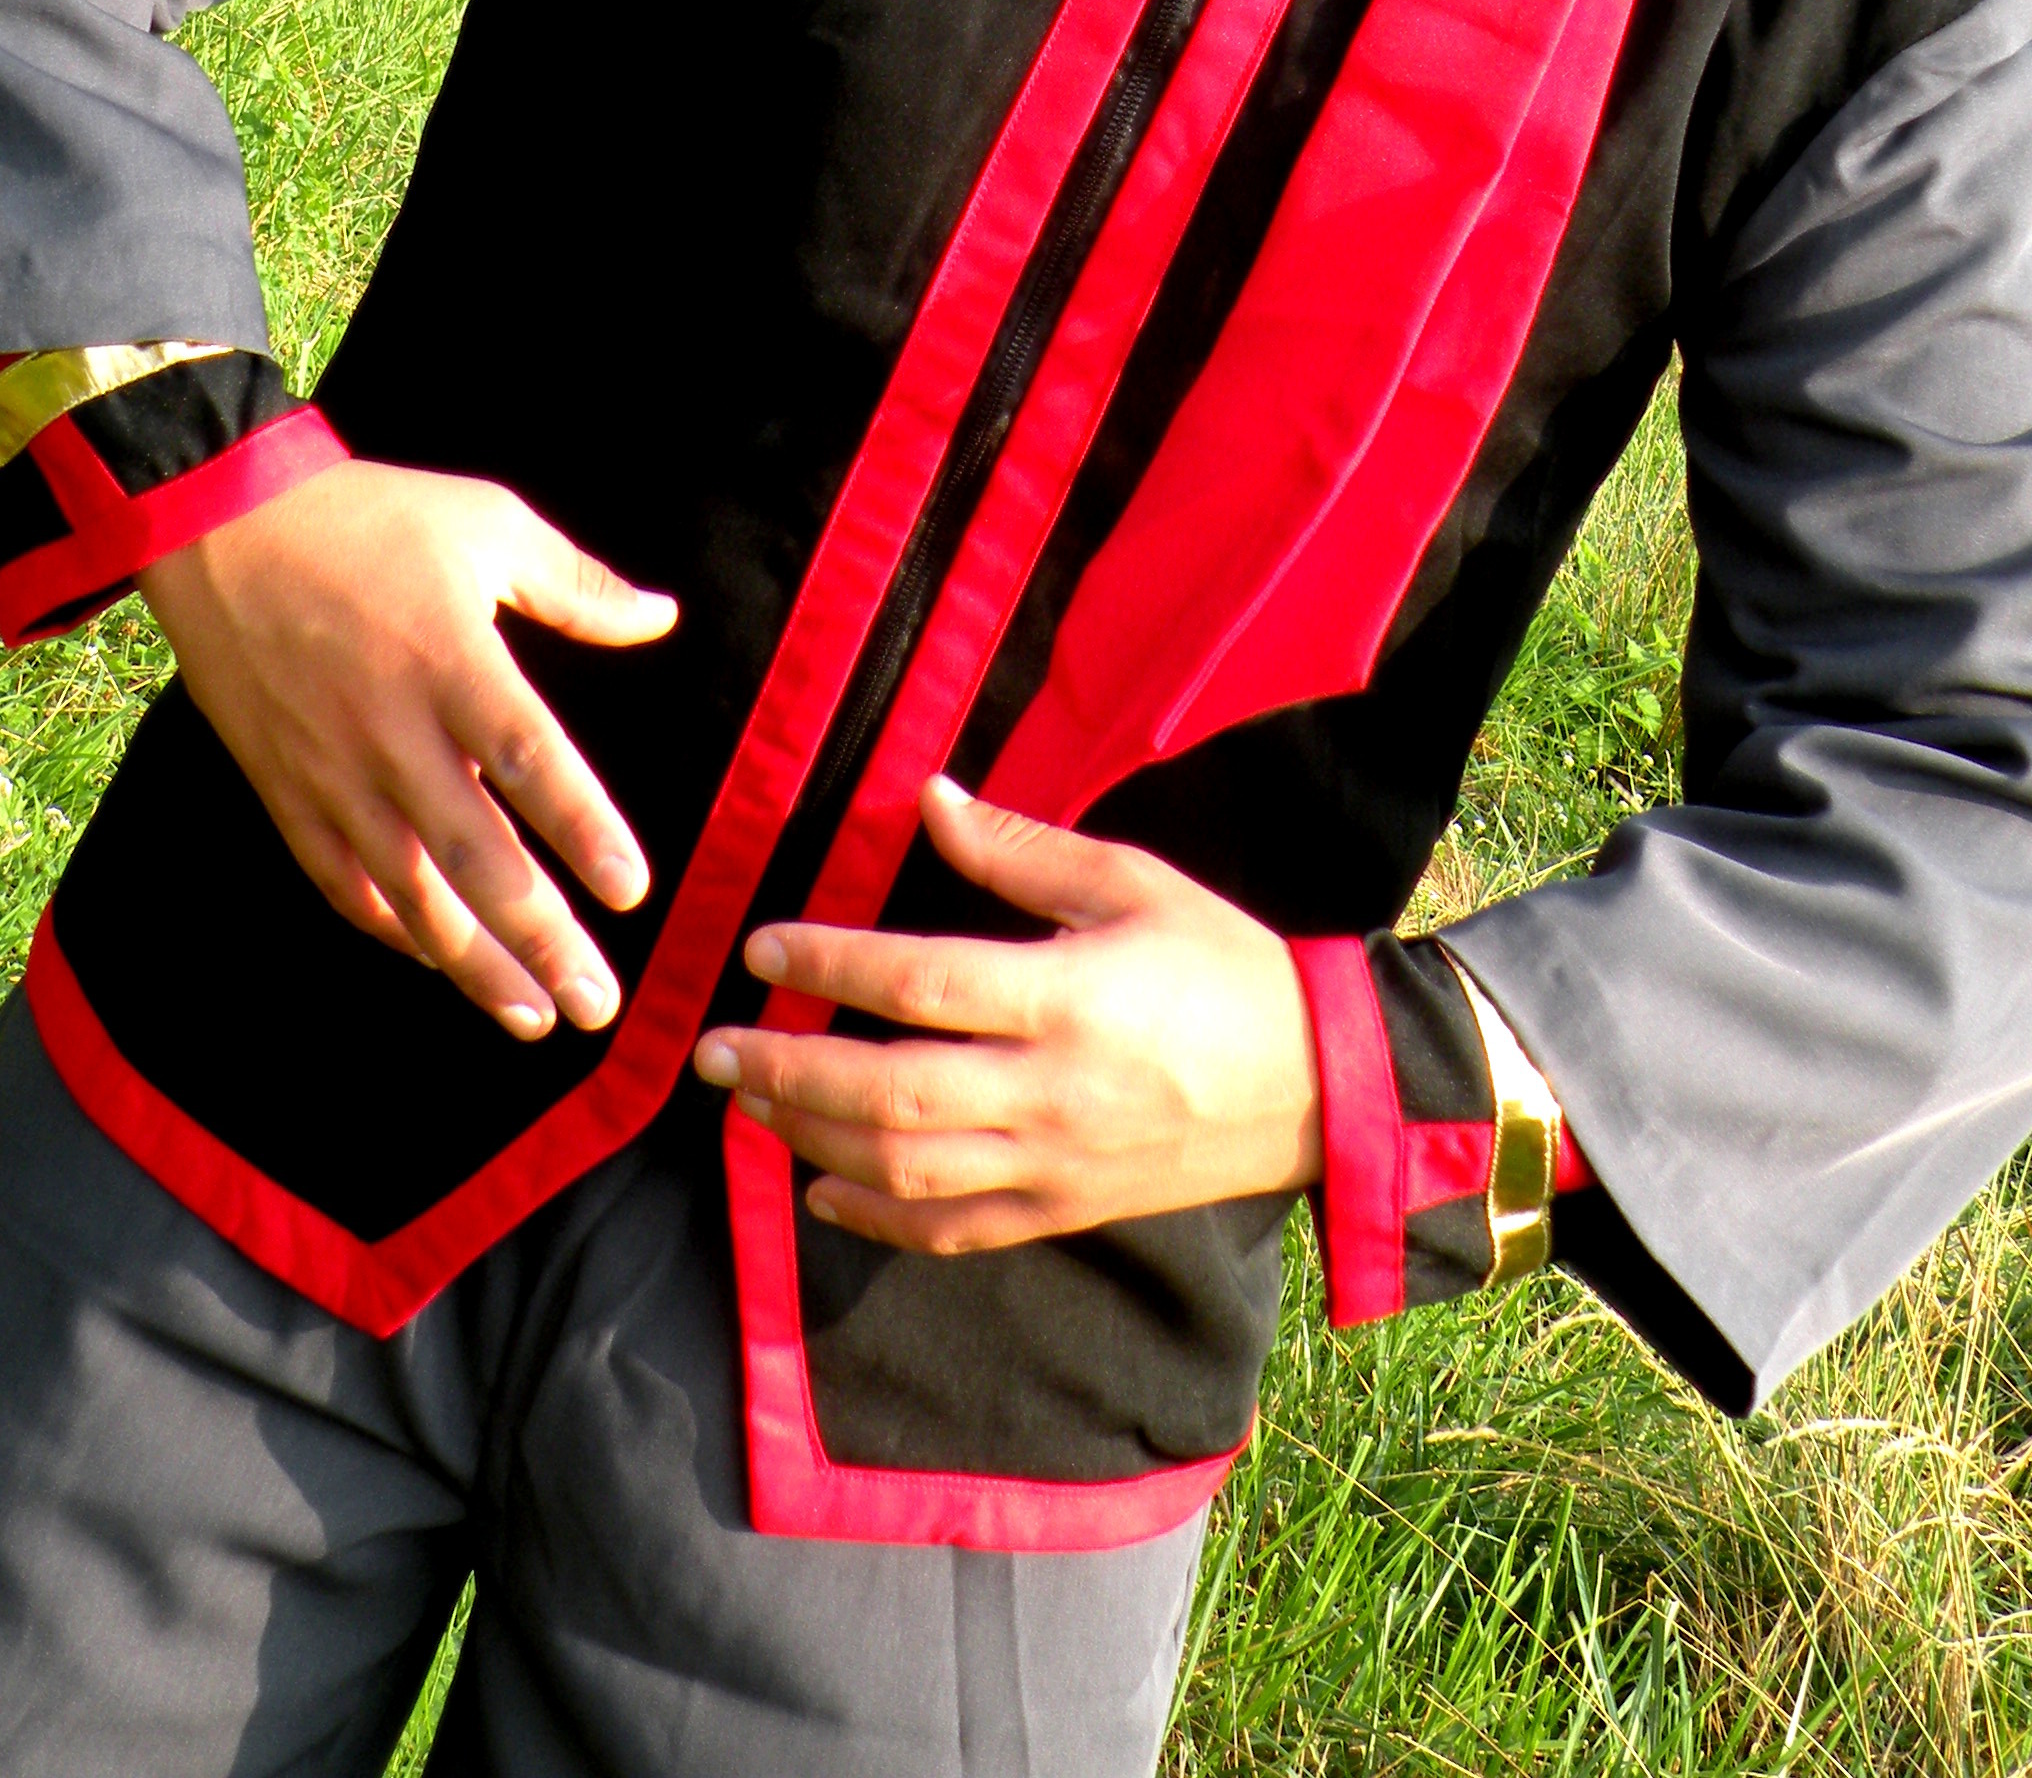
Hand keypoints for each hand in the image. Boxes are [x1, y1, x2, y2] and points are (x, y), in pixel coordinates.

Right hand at [137, 459, 674, 1042]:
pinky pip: (343, 884)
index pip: (527, 760)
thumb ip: (576, 585)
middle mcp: (392, 734)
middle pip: (476, 857)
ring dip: (474, 965)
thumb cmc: (368, 521)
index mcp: (451, 662)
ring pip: (410, 893)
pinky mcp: (287, 794)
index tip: (630, 890)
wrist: (221, 531)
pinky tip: (440, 963)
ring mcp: (333, 774)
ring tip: (533, 1019)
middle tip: (595, 1005)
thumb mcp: (486, 523)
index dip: (580, 827)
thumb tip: (661, 617)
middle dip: (539, 939)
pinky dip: (393, 932)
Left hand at [691, 777, 1322, 1249]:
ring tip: (750, 1100)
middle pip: (889, 1093)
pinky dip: (873, 1218)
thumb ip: (1019, 849)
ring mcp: (1053, 1165)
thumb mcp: (1131, 881)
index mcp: (1069, 999)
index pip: (920, 985)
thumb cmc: (1221, 964)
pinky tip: (820, 1191)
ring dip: (811, 1139)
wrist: (1316, 1085)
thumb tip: (926, 799)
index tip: (764, 948)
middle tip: (715, 1047)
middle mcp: (1050, 1093)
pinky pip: (950, 1232)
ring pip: (905, 1170)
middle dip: (787, 1070)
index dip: (830, 966)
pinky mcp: (1062, 1211)